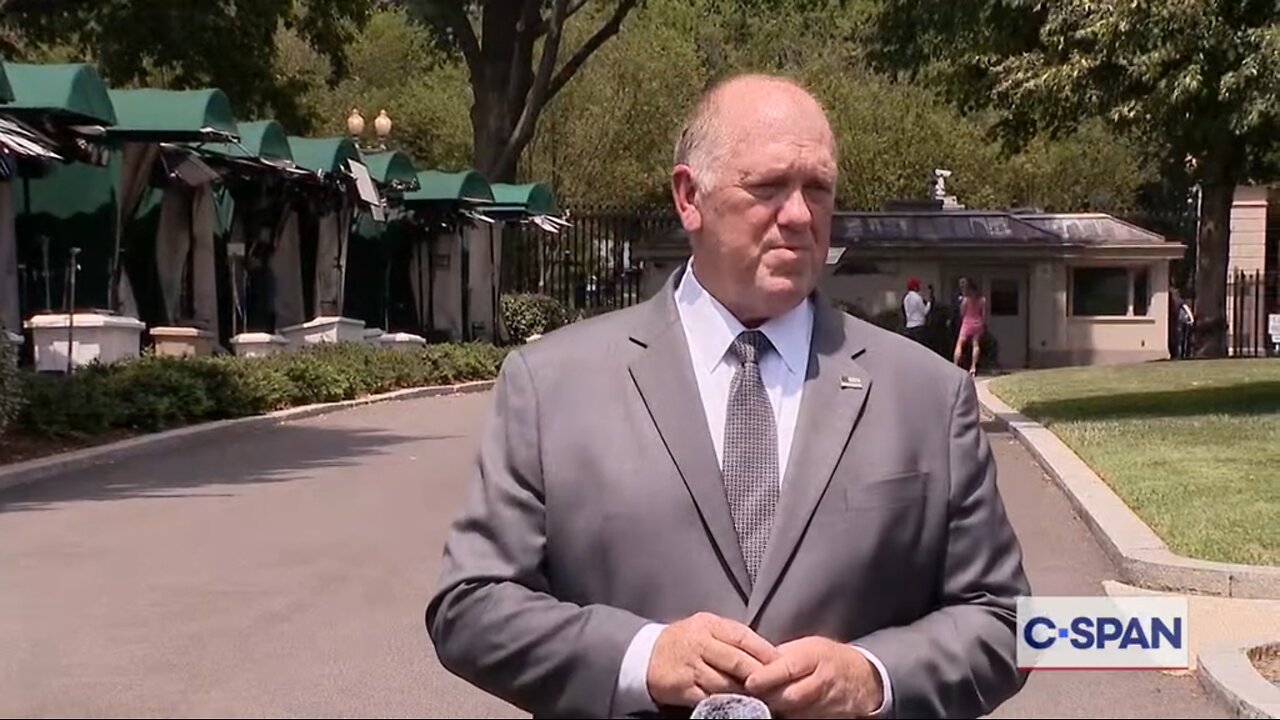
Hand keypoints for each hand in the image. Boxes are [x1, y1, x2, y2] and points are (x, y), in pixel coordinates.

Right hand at [646, 611, 779, 707]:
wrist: (647, 655)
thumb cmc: (686, 640)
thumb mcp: (706, 627)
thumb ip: (732, 636)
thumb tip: (766, 652)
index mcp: (709, 625)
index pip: (742, 637)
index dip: (764, 651)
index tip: (781, 663)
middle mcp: (700, 643)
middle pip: (736, 661)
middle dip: (758, 675)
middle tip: (776, 684)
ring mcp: (690, 667)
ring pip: (725, 683)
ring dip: (744, 692)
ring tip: (761, 697)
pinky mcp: (683, 688)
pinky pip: (709, 698)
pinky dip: (725, 702)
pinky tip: (737, 704)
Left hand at [744, 637, 883, 718]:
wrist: (862, 677)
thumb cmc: (828, 658)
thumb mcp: (806, 646)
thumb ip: (780, 656)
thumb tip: (752, 663)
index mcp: (814, 656)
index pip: (788, 668)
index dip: (767, 676)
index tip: (750, 681)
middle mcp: (822, 680)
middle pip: (789, 696)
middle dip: (768, 696)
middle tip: (753, 693)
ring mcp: (827, 703)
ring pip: (794, 712)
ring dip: (778, 708)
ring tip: (768, 700)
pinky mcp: (829, 718)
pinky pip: (803, 719)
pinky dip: (790, 716)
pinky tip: (783, 709)